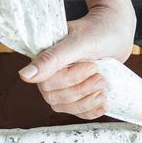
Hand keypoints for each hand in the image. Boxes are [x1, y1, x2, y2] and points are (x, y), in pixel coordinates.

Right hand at [18, 5, 135, 118]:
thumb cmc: (99, 32)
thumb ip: (52, 58)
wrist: (117, 31)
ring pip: (66, 107)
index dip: (72, 79)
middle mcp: (49, 73)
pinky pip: (77, 111)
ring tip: (104, 85)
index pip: (47, 84)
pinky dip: (91, 111)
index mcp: (45, 58)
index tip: (93, 66)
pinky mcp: (77, 94)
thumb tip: (24, 76)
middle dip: (82, 90)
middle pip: (55, 98)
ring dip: (88, 101)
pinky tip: (103, 104)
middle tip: (101, 76)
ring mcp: (62, 85)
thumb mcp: (78, 43)